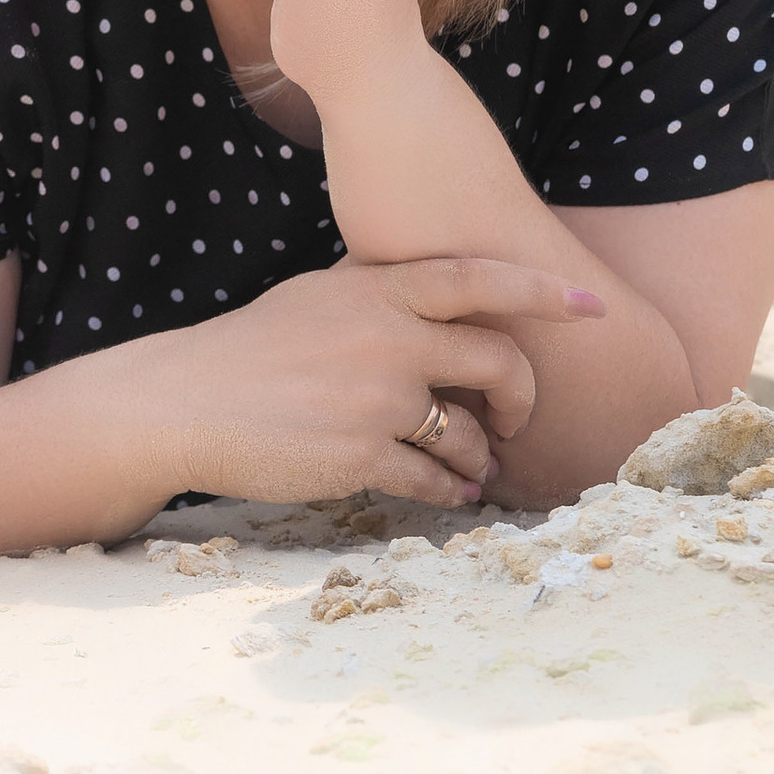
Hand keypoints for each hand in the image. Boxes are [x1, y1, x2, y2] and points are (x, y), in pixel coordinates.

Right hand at [178, 255, 605, 510]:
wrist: (182, 402)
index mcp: (374, 288)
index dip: (544, 291)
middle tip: (511, 420)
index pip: (479, 279)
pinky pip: (434, 480)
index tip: (591, 307)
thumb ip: (380, 298)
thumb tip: (443, 310)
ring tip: (470, 466)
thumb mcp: (316, 298)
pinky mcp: (360, 454)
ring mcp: (375, 397)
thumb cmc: (249, 351)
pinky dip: (450, 491)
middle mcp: (384, 335)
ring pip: (469, 432)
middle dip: (520, 398)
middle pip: (499, 361)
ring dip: (480, 455)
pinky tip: (449, 494)